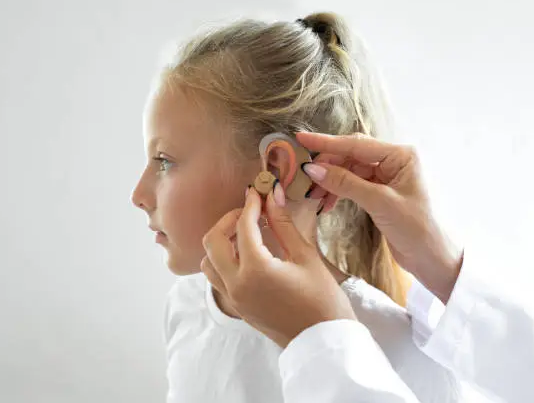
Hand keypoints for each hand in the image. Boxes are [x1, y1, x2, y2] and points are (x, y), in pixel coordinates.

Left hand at [200, 186, 356, 347]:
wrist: (324, 341)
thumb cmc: (323, 300)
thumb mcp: (306, 257)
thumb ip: (284, 225)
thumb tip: (273, 196)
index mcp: (256, 270)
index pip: (244, 226)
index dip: (251, 204)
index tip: (258, 192)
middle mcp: (237, 285)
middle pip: (212, 241)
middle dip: (229, 220)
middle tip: (250, 212)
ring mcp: (234, 298)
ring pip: (208, 261)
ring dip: (221, 242)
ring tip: (246, 234)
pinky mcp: (237, 307)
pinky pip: (216, 278)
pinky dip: (223, 261)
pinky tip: (245, 255)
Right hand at [296, 131, 462, 302]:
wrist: (436, 260)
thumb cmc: (418, 228)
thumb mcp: (380, 203)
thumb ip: (346, 183)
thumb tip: (313, 169)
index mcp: (402, 155)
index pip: (356, 144)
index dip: (326, 143)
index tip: (301, 139)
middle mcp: (396, 161)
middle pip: (351, 156)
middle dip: (327, 166)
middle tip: (303, 178)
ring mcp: (389, 178)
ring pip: (351, 172)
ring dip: (331, 182)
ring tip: (314, 196)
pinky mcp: (383, 194)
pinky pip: (355, 185)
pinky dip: (339, 192)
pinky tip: (327, 203)